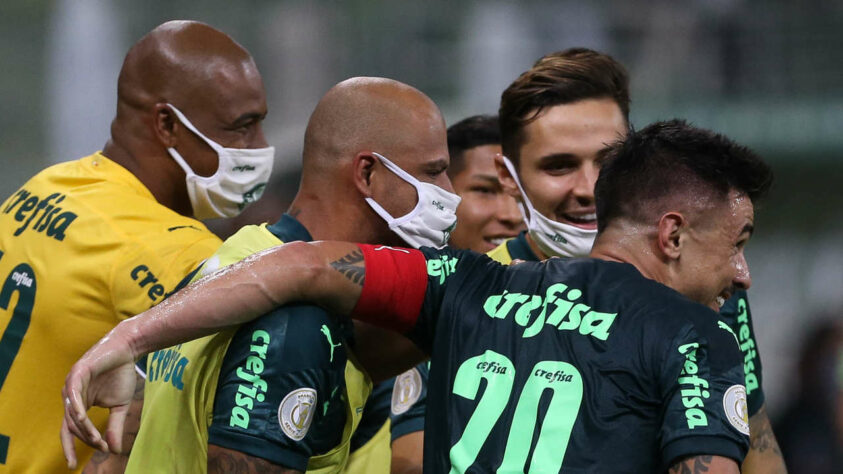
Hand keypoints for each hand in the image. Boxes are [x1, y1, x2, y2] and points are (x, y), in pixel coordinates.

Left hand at [60, 324, 138, 468]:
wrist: (127, 350)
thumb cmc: (121, 375)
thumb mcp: (120, 406)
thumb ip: (115, 426)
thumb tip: (114, 450)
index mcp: (78, 404)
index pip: (69, 431)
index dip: (71, 447)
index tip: (80, 462)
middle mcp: (71, 396)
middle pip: (70, 425)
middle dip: (85, 438)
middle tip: (101, 445)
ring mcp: (72, 384)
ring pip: (72, 413)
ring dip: (83, 428)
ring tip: (97, 438)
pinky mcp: (77, 373)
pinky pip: (73, 394)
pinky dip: (76, 408)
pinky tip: (83, 419)